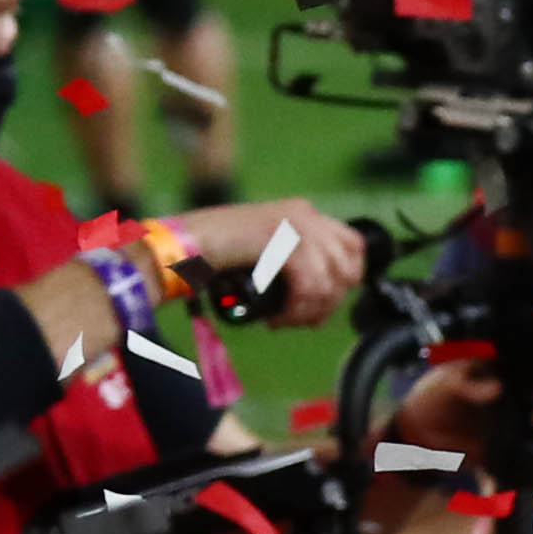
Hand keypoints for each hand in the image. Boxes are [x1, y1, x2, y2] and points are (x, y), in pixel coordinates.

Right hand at [166, 198, 365, 327]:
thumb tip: (326, 291)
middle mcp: (304, 213)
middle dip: (330, 301)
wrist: (178, 246)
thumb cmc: (213, 254)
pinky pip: (309, 286)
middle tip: (302, 319)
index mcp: (303, 212)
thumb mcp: (264, 249)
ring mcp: (293, 224)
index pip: (354, 244)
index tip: (325, 301)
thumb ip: (294, 258)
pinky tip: (276, 319)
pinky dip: (296, 311)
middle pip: (347, 265)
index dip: (348, 278)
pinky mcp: (281, 240)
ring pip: (330, 281)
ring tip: (283, 321)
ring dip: (309, 311)